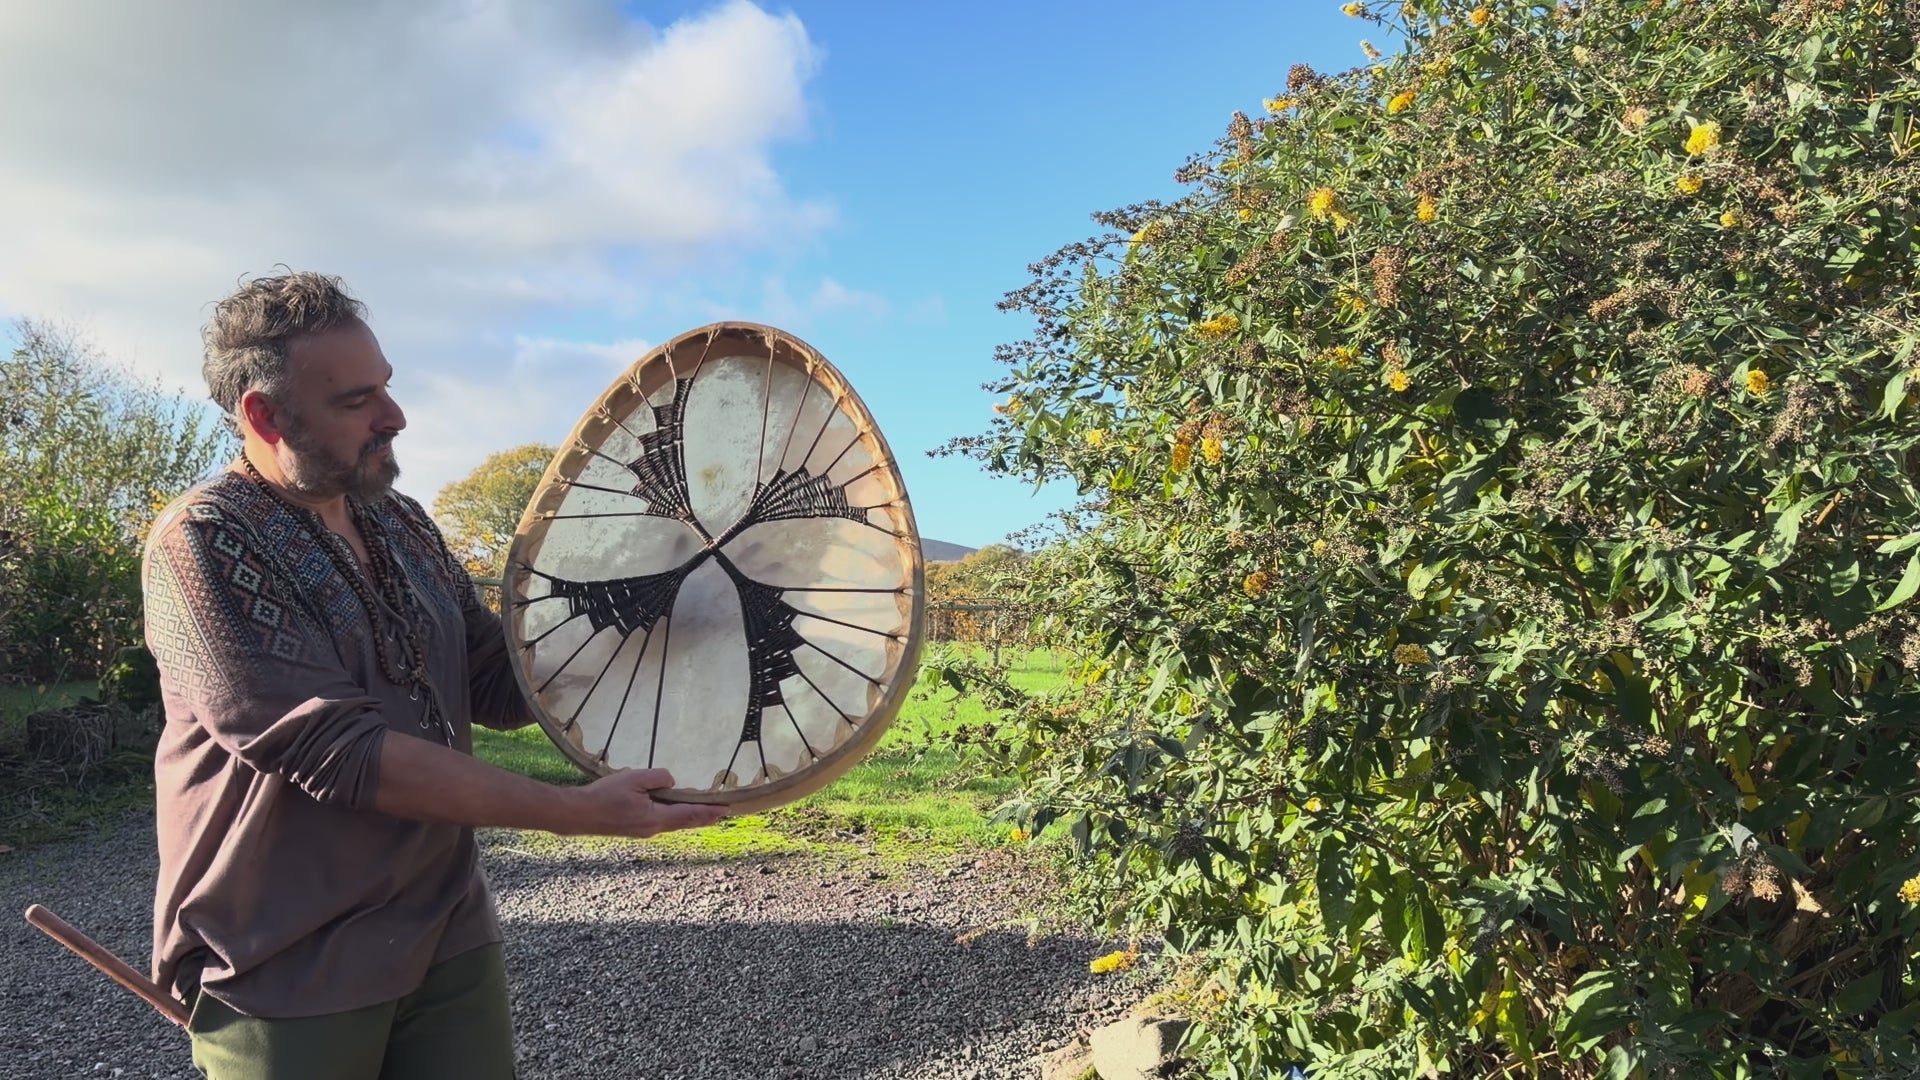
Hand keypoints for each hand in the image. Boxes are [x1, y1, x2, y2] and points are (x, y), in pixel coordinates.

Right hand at [567, 768, 729, 837]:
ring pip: (674, 824)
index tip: (726, 809)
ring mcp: (643, 830)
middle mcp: (653, 828)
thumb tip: (672, 781)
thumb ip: (658, 778)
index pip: (690, 814)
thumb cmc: (604, 796)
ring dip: (690, 818)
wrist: (578, 814)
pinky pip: (662, 823)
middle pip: (685, 822)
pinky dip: (675, 818)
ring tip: (704, 814)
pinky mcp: (634, 828)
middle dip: (704, 817)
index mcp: (655, 818)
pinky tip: (675, 813)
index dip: (709, 811)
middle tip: (722, 813)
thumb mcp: (634, 779)